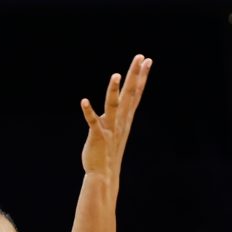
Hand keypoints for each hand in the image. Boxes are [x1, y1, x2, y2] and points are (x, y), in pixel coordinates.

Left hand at [80, 54, 151, 176]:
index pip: (136, 94)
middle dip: (135, 75)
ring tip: (116, 75)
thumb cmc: (108, 152)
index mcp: (126, 119)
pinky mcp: (98, 136)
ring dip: (114, 90)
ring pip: (114, 106)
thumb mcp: (117, 129)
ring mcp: (110, 128)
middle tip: (141, 57)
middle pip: (130, 94)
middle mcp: (121, 121)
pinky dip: (88, 112)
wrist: (104, 174)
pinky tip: (84, 101)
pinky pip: (93, 122)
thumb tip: (119, 102)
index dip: (141, 77)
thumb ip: (118, 115)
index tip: (147, 61)